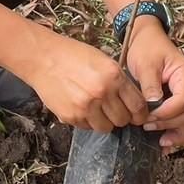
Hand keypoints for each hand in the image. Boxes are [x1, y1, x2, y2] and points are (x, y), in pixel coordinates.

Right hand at [20, 30, 149, 133]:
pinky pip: (87, 127)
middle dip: (122, 117)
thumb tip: (133, 103)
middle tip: (114, 110)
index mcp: (114, 76)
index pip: (138, 106)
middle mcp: (102, 93)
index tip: (138, 115)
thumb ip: (120, 81)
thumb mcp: (104, 61)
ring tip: (97, 110)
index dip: (140, 114)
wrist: (43, 58)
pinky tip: (82, 107)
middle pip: (123, 120)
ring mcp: (86, 107)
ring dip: (105, 121)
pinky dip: (88, 121)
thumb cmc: (73, 56)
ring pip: (106, 128)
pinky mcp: (71, 116)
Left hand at [124, 17, 183, 151]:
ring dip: (177, 133)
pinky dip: (178, 133)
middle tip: (146, 126)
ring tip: (160, 141)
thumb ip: (150, 85)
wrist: (147, 40)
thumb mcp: (145, 64)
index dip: (166, 113)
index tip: (147, 117)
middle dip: (169, 123)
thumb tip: (153, 105)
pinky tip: (165, 142)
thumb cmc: (146, 49)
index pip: (183, 100)